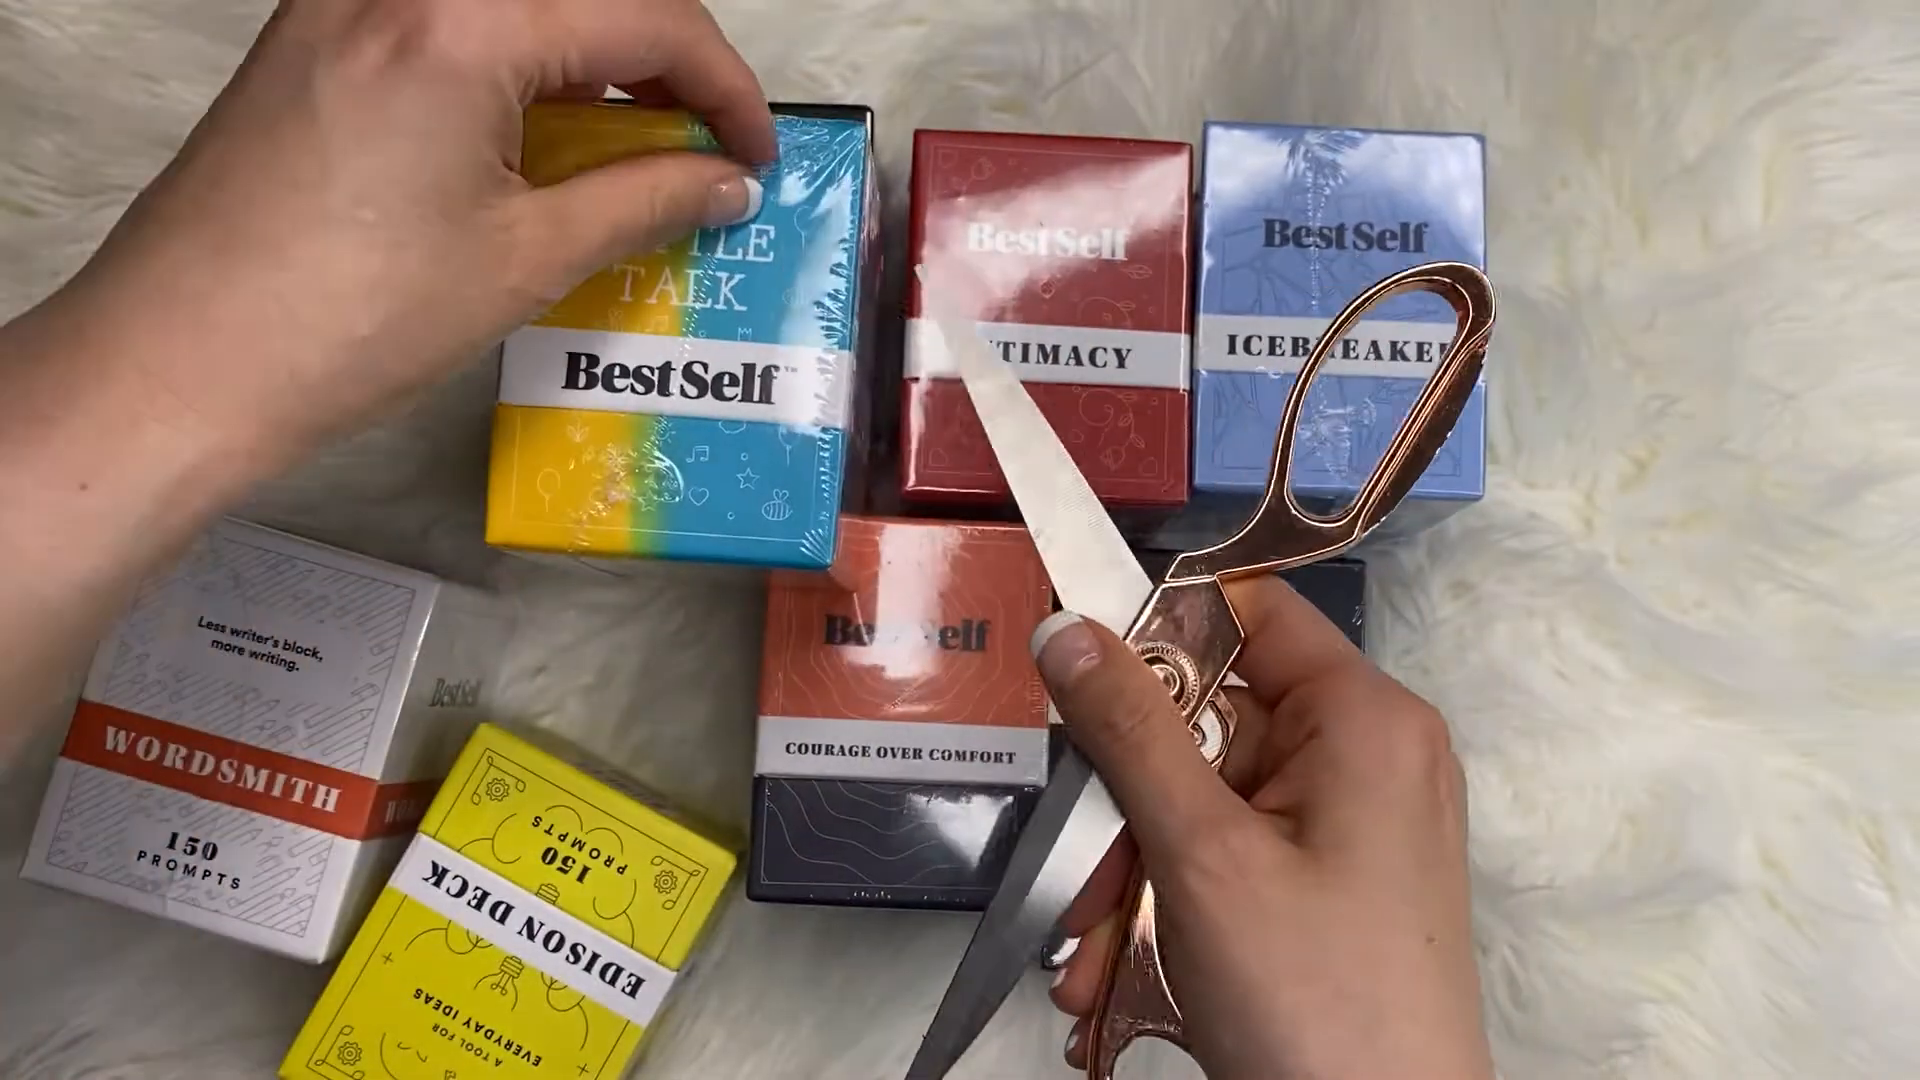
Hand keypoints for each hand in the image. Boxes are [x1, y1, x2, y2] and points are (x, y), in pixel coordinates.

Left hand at [18, 0, 773, 466]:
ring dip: (585, 63)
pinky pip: (445, 23)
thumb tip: (724, 182)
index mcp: (463, 18)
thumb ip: (644, 200)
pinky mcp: (309, 39)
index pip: (645, 16)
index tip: (755, 154)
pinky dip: (511, 66)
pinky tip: (531, 145)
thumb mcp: (526, 258)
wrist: (181, 362)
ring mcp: (342, 3)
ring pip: (512, 6)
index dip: (725, 87)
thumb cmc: (346, 317)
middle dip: (659, 62)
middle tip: (699, 147)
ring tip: (625, 155)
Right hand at [1031, 577, 1493, 1079]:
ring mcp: (1354, 830)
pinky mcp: (1334, 892)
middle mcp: (1368, 758)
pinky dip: (1170, 911)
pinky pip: (1231, 866)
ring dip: (1130, 878)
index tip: (1074, 676)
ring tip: (1088, 960)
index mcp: (1363, 719)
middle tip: (1074, 881)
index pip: (1249, 612)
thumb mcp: (1201, 854)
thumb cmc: (1312, 997)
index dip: (1157, 632)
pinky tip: (1117, 979)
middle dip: (1125, 806)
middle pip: (1210, 726)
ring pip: (1205, 807)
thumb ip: (1129, 730)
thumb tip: (1067, 628)